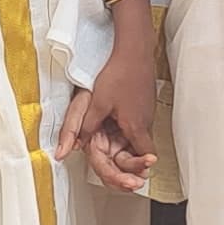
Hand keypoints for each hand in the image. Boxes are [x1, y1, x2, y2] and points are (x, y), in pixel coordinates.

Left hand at [60, 37, 161, 195]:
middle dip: (128, 160)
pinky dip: (126, 130)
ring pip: (136, 137)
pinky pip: (136, 124)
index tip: (131, 174)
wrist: (134, 50)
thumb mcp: (97, 103)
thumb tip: (77, 143)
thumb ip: (87, 127)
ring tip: (112, 146)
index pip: (145, 156)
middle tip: (119, 168)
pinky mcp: (144, 104)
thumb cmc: (119, 73)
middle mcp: (145, 122)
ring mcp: (146, 112)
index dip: (138, 167)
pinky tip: (115, 124)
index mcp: (136, 127)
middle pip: (139, 150)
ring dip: (125, 144)